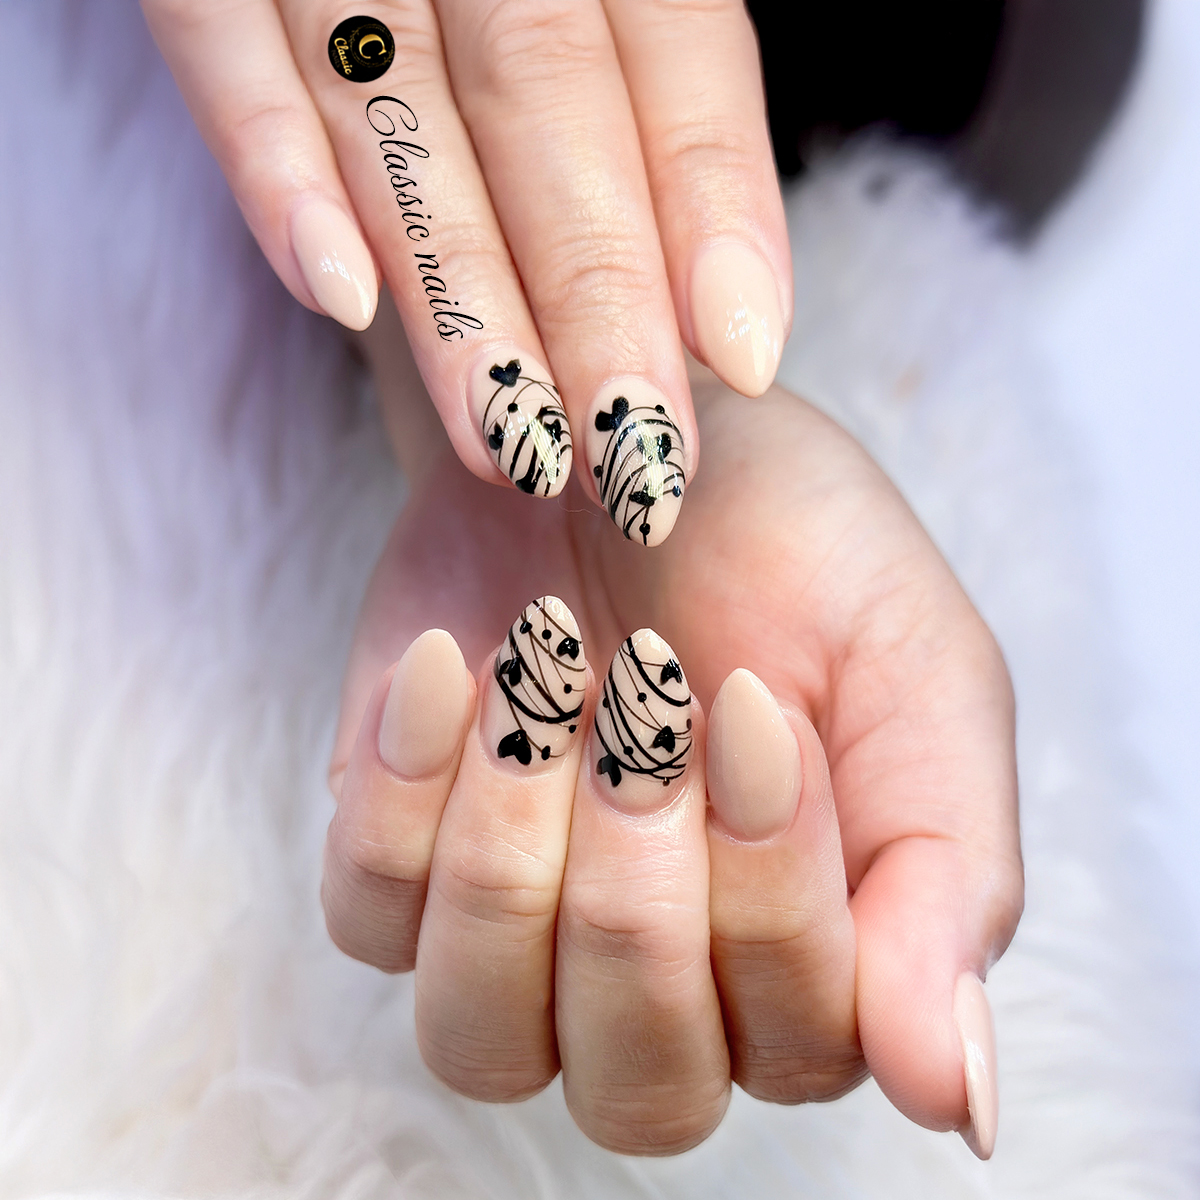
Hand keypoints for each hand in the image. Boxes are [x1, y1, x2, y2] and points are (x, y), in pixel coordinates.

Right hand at [142, 0, 789, 544]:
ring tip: (511, 436)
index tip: (742, 356)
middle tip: (629, 451)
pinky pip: (219, 42)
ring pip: (399, 101)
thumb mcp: (592, 14)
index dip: (714, 200)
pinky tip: (337, 298)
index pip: (678, 46)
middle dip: (593, 287)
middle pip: (546, 91)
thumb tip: (718, 316)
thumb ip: (647, 124)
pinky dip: (274, 167)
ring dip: (456, 285)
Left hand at [321, 366, 1021, 1156]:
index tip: (750, 703)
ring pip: (481, 1035)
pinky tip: (451, 665)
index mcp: (815, 963)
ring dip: (514, 853)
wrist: (636, 435)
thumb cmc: (795, 554)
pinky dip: (406, 791)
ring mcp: (515, 938)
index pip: (796, 1046)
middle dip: (639, 890)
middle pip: (637, 1083)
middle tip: (649, 698)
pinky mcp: (401, 865)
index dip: (769, 893)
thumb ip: (948, 882)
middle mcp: (663, 987)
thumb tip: (962, 1102)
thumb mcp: (918, 681)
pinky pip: (368, 917)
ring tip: (547, 676)